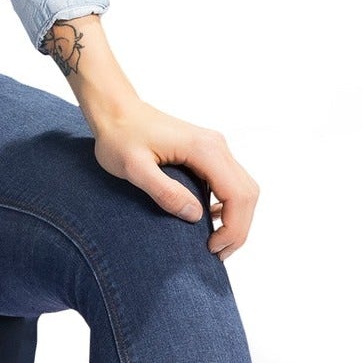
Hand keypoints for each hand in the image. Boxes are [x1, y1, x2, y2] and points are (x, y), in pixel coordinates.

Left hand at [86, 97, 259, 260]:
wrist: (115, 109)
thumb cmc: (119, 136)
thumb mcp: (134, 168)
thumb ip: (164, 191)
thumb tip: (195, 216)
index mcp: (205, 149)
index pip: (238, 195)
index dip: (233, 228)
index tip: (211, 248)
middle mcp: (217, 145)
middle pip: (247, 194)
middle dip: (238, 228)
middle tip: (216, 252)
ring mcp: (215, 147)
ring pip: (243, 188)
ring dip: (236, 218)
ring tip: (215, 241)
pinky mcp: (207, 151)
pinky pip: (230, 182)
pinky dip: (228, 205)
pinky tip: (209, 218)